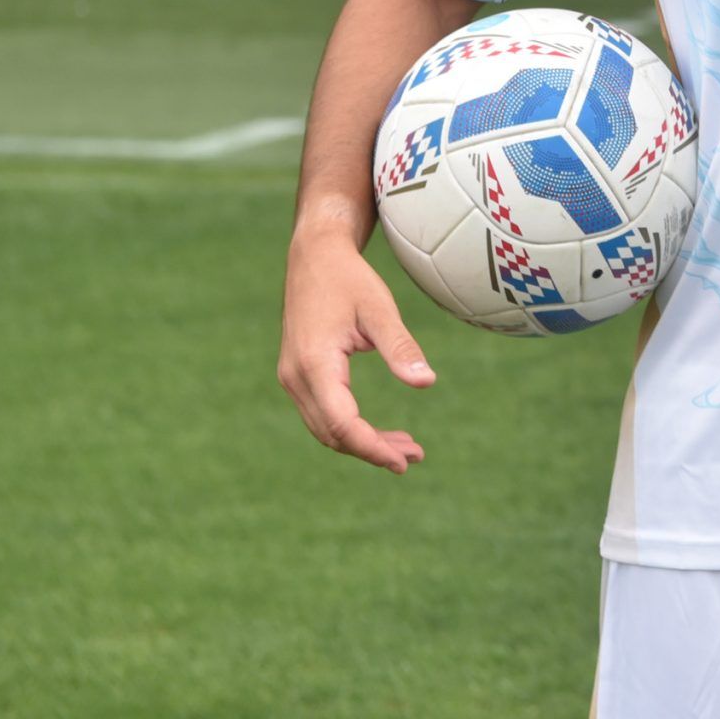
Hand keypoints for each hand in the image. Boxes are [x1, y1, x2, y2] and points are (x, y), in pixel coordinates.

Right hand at [277, 226, 433, 473]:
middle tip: (414, 457)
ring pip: (325, 428)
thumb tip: (426, 383)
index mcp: (314, 364)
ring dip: (362, 442)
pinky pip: (322, 413)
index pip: (342, 423)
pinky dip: (350, 427)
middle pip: (332, 433)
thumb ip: (400, 348)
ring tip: (406, 448)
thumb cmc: (349, 280)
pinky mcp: (298, 374)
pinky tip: (379, 431)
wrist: (314, 257)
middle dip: (372, 450)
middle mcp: (296, 377)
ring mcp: (293, 377)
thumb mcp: (380, 310)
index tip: (403, 461)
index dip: (372, 447)